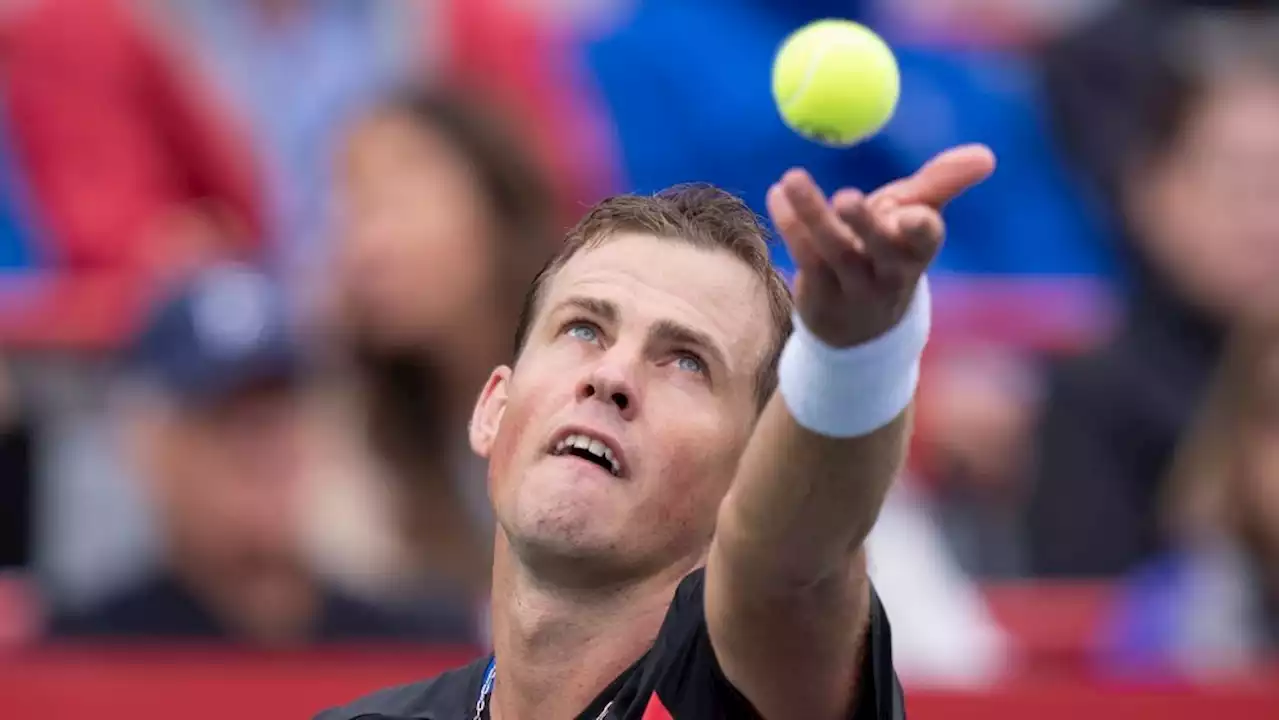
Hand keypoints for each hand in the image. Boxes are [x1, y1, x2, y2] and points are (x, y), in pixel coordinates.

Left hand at [766, 145, 995, 346]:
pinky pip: (803, 256)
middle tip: (847, 197)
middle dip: (864, 223)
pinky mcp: (819, 295)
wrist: (860, 329)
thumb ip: (943, 183)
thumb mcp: (915, 218)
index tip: (912, 212)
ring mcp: (852, 288)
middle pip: (878, 248)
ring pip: (832, 250)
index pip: (926, 241)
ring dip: (811, 213)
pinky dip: (789, 222)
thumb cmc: (890, 253)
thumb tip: (987, 155)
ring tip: (792, 178)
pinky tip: (777, 195)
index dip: (919, 229)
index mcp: (917, 252)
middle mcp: (889, 274)